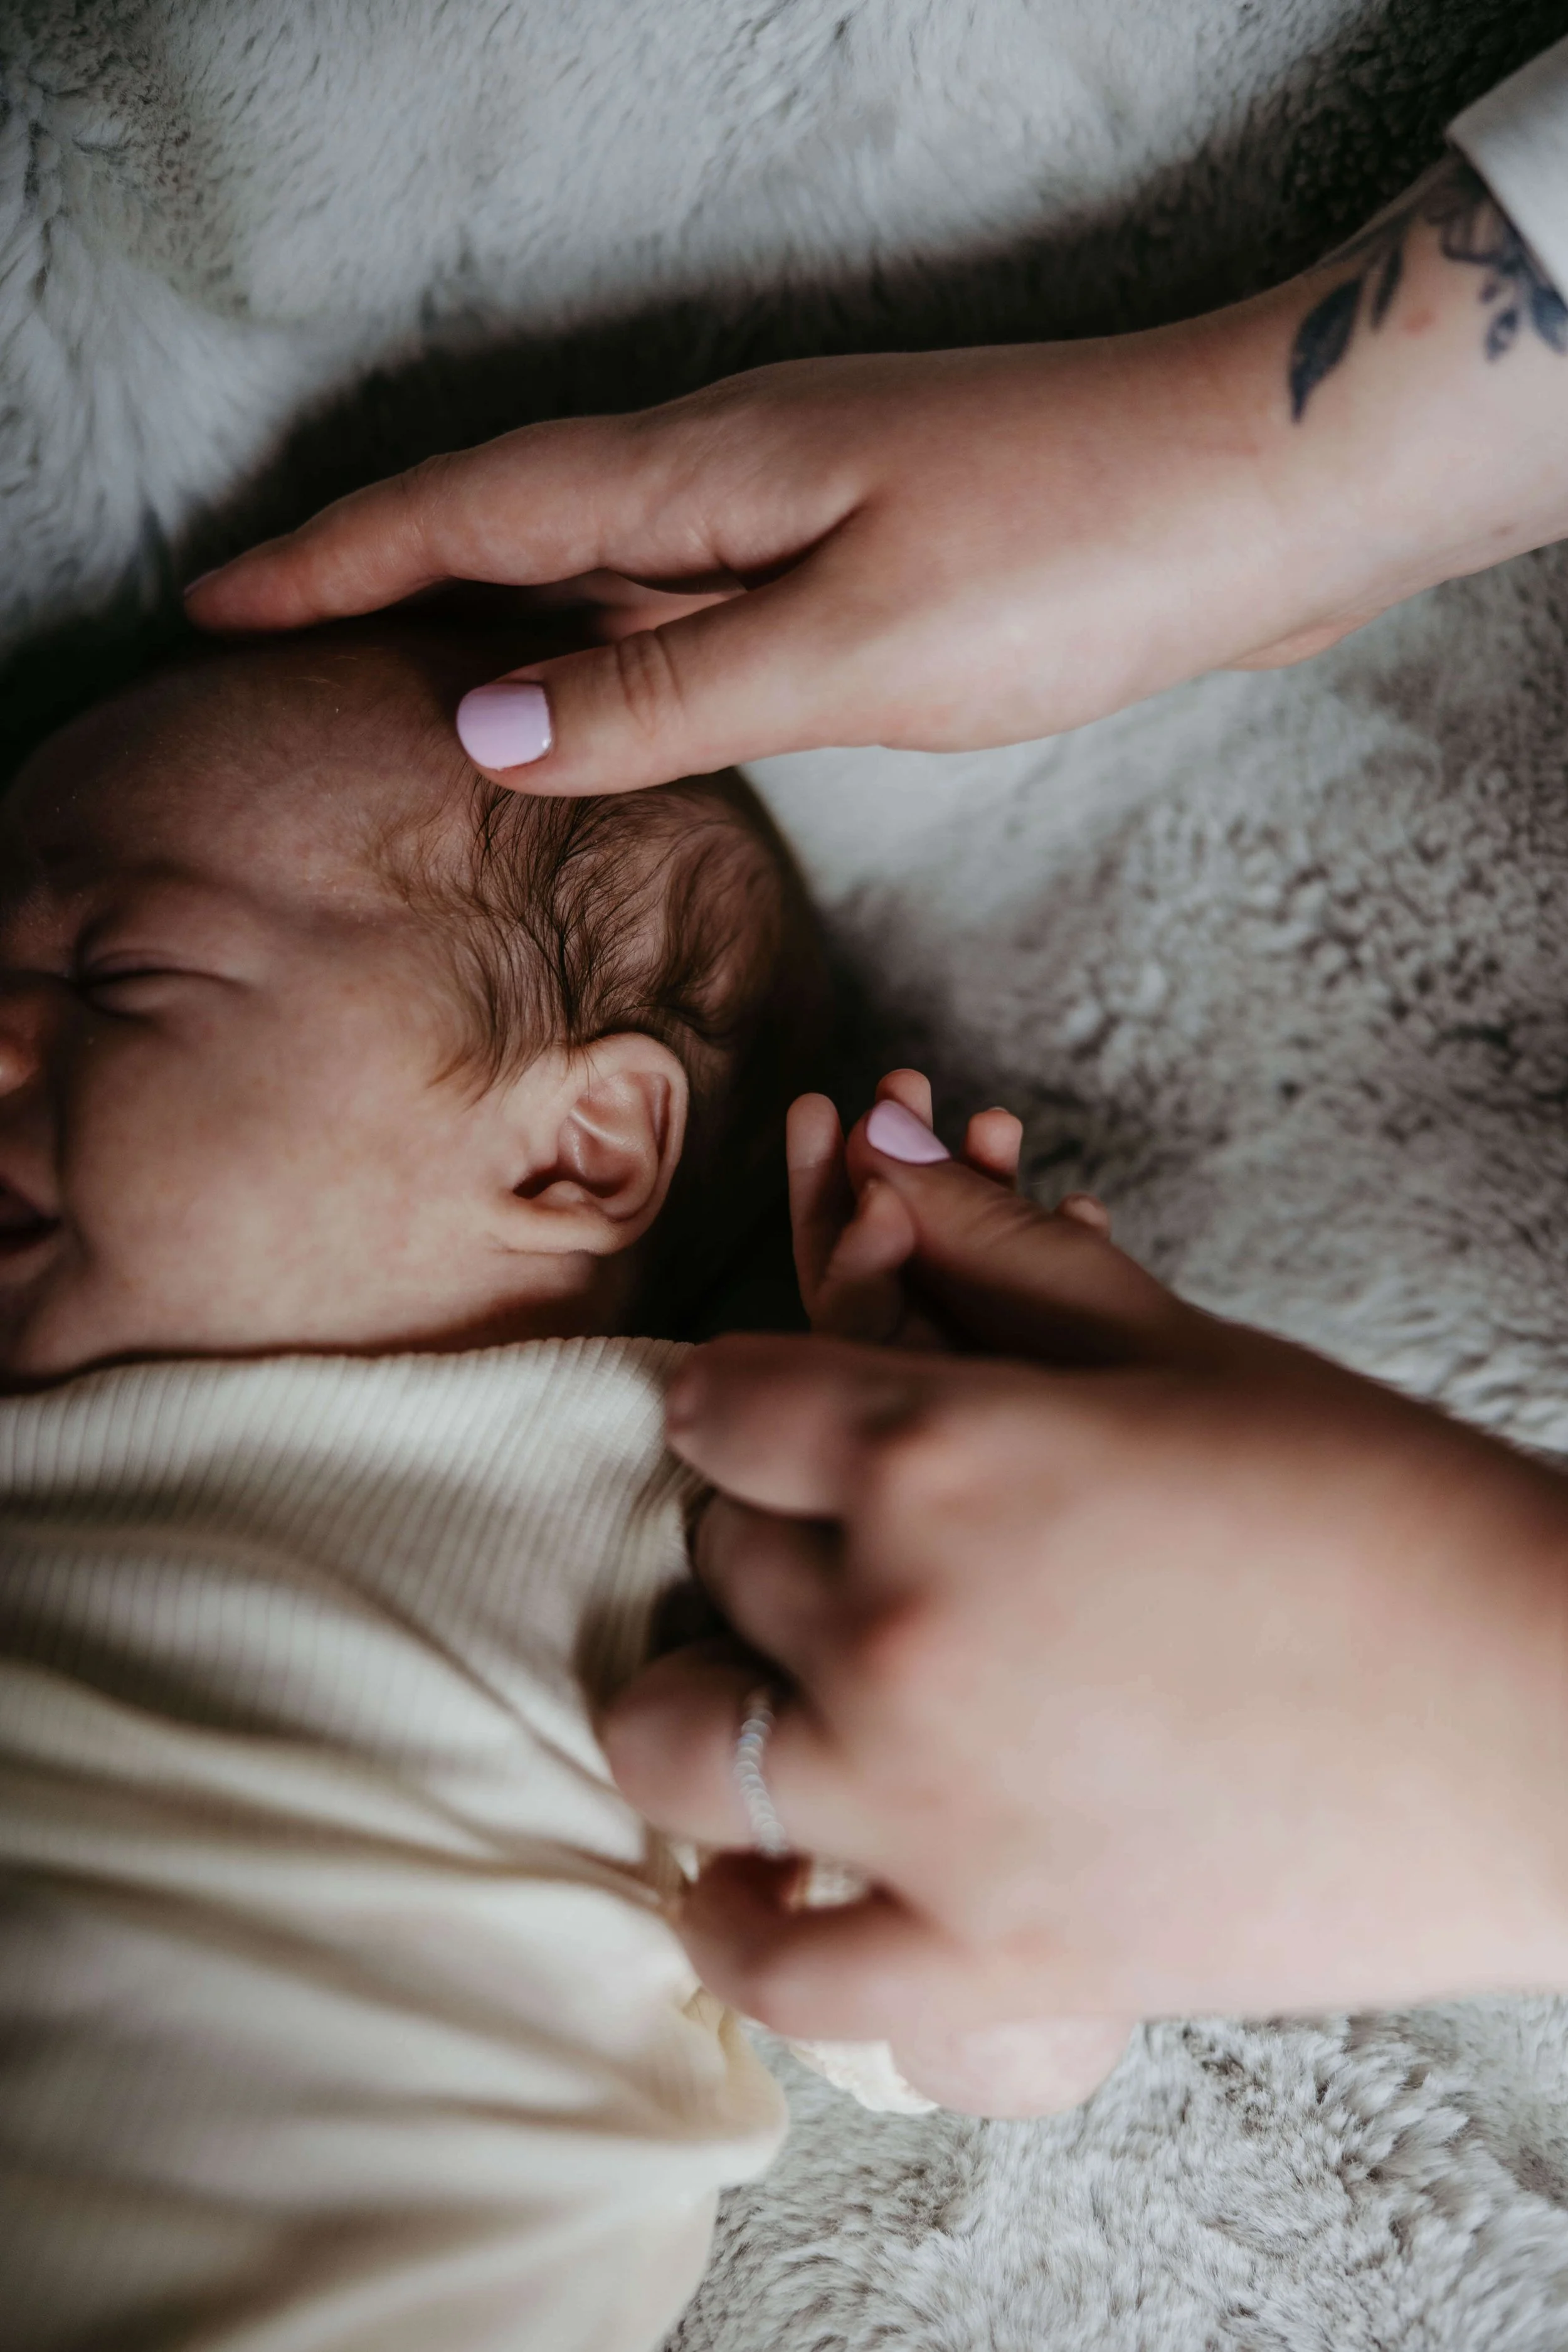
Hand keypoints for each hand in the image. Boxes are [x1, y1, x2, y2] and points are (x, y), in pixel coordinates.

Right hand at [187, 160, 1567, 795]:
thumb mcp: (844, 651)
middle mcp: (732, 465)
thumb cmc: (1070, 557)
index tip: (222, 606)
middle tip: (274, 644)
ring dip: (495, 613)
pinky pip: (690, 592)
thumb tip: (481, 730)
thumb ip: (659, 697)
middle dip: (383, 578)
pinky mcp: (866, 547)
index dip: (335, 562)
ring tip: (397, 681)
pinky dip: (616, 644)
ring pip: (601, 559)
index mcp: (702, 470)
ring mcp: (800, 500)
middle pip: (512, 518)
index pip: (468, 511)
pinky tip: (603, 696)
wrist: (1262, 493)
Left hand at [603, 1116, 1567, 2103]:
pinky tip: (752, 1880)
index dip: (745, 1400)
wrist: (1542, 1723)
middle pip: (718, 1559)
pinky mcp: (986, 1962)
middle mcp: (894, 1624)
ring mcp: (925, 1810)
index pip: (724, 1404)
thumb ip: (999, 1252)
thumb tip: (875, 1139)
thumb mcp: (1180, 1352)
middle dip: (766, 1536)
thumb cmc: (1378, 1510)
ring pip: (675, 1745)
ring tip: (765, 1699)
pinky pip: (776, 1967)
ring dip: (705, 1707)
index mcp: (938, 1451)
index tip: (770, 1422)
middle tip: (839, 1546)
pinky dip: (738, 1924)